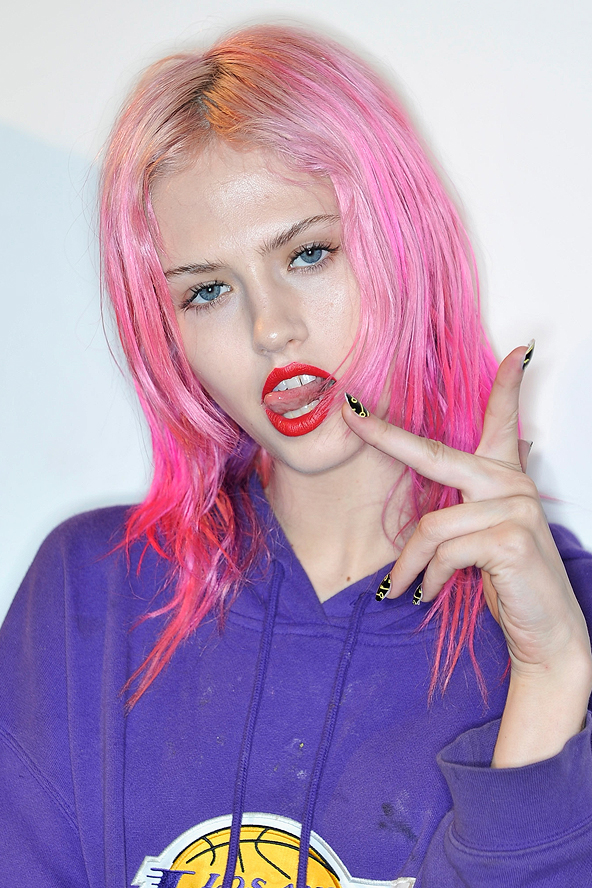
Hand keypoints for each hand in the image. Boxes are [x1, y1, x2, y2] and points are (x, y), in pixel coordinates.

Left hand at [342, 343, 591, 764]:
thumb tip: (430, 505)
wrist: (545, 634)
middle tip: (353, 418)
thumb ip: (464, 510)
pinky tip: (430, 594)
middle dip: (388, 437)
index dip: (507, 386)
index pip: (506, 422)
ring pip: (432, 525)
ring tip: (402, 587)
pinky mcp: (511, 539)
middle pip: (436, 455)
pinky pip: (445, 551)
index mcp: (506, 479)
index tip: (516, 351)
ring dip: (409, 563)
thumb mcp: (483, 539)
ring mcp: (516, 508)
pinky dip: (430, 577)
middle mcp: (513, 484)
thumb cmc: (509, 584)